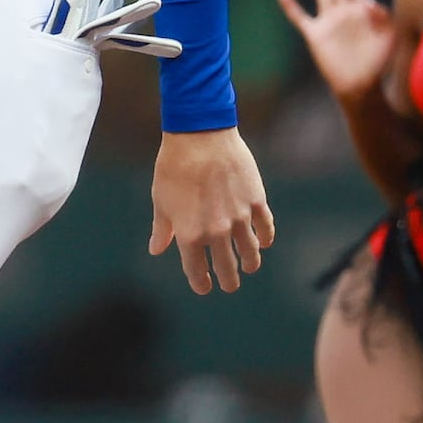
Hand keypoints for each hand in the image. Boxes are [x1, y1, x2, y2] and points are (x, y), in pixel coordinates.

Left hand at [146, 125, 274, 295]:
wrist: (199, 135)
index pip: (197, 272)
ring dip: (250, 264)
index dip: (201, 283)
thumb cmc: (173, 167)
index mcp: (190, 236)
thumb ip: (163, 230)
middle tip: (230, 284)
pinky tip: (264, 242)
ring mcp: (239, 218)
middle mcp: (216, 232)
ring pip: (251, 253)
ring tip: (249, 267)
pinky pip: (265, 228)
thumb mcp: (161, 201)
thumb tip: (157, 250)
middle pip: (227, 268)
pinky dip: (266, 238)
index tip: (204, 287)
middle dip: (228, 280)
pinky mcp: (256, 201)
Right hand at [275, 0, 392, 99]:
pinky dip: (290, 5)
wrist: (361, 87)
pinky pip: (300, 17)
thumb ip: (383, 17)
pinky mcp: (315, 35)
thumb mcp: (389, 37)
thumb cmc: (378, 62)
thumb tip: (369, 2)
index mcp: (361, 8)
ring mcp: (328, 21)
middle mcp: (343, 9)